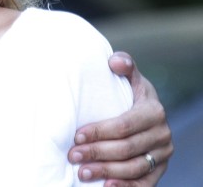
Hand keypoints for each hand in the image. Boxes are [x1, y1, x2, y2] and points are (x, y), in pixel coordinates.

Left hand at [69, 52, 172, 185]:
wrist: (145, 112)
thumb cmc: (130, 93)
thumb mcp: (130, 78)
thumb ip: (125, 65)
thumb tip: (113, 61)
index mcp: (154, 111)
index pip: (124, 125)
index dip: (100, 131)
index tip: (77, 136)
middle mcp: (162, 135)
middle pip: (127, 148)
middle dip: (98, 153)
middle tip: (73, 155)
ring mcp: (162, 155)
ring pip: (134, 168)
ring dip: (107, 172)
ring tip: (81, 173)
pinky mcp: (159, 170)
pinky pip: (144, 183)